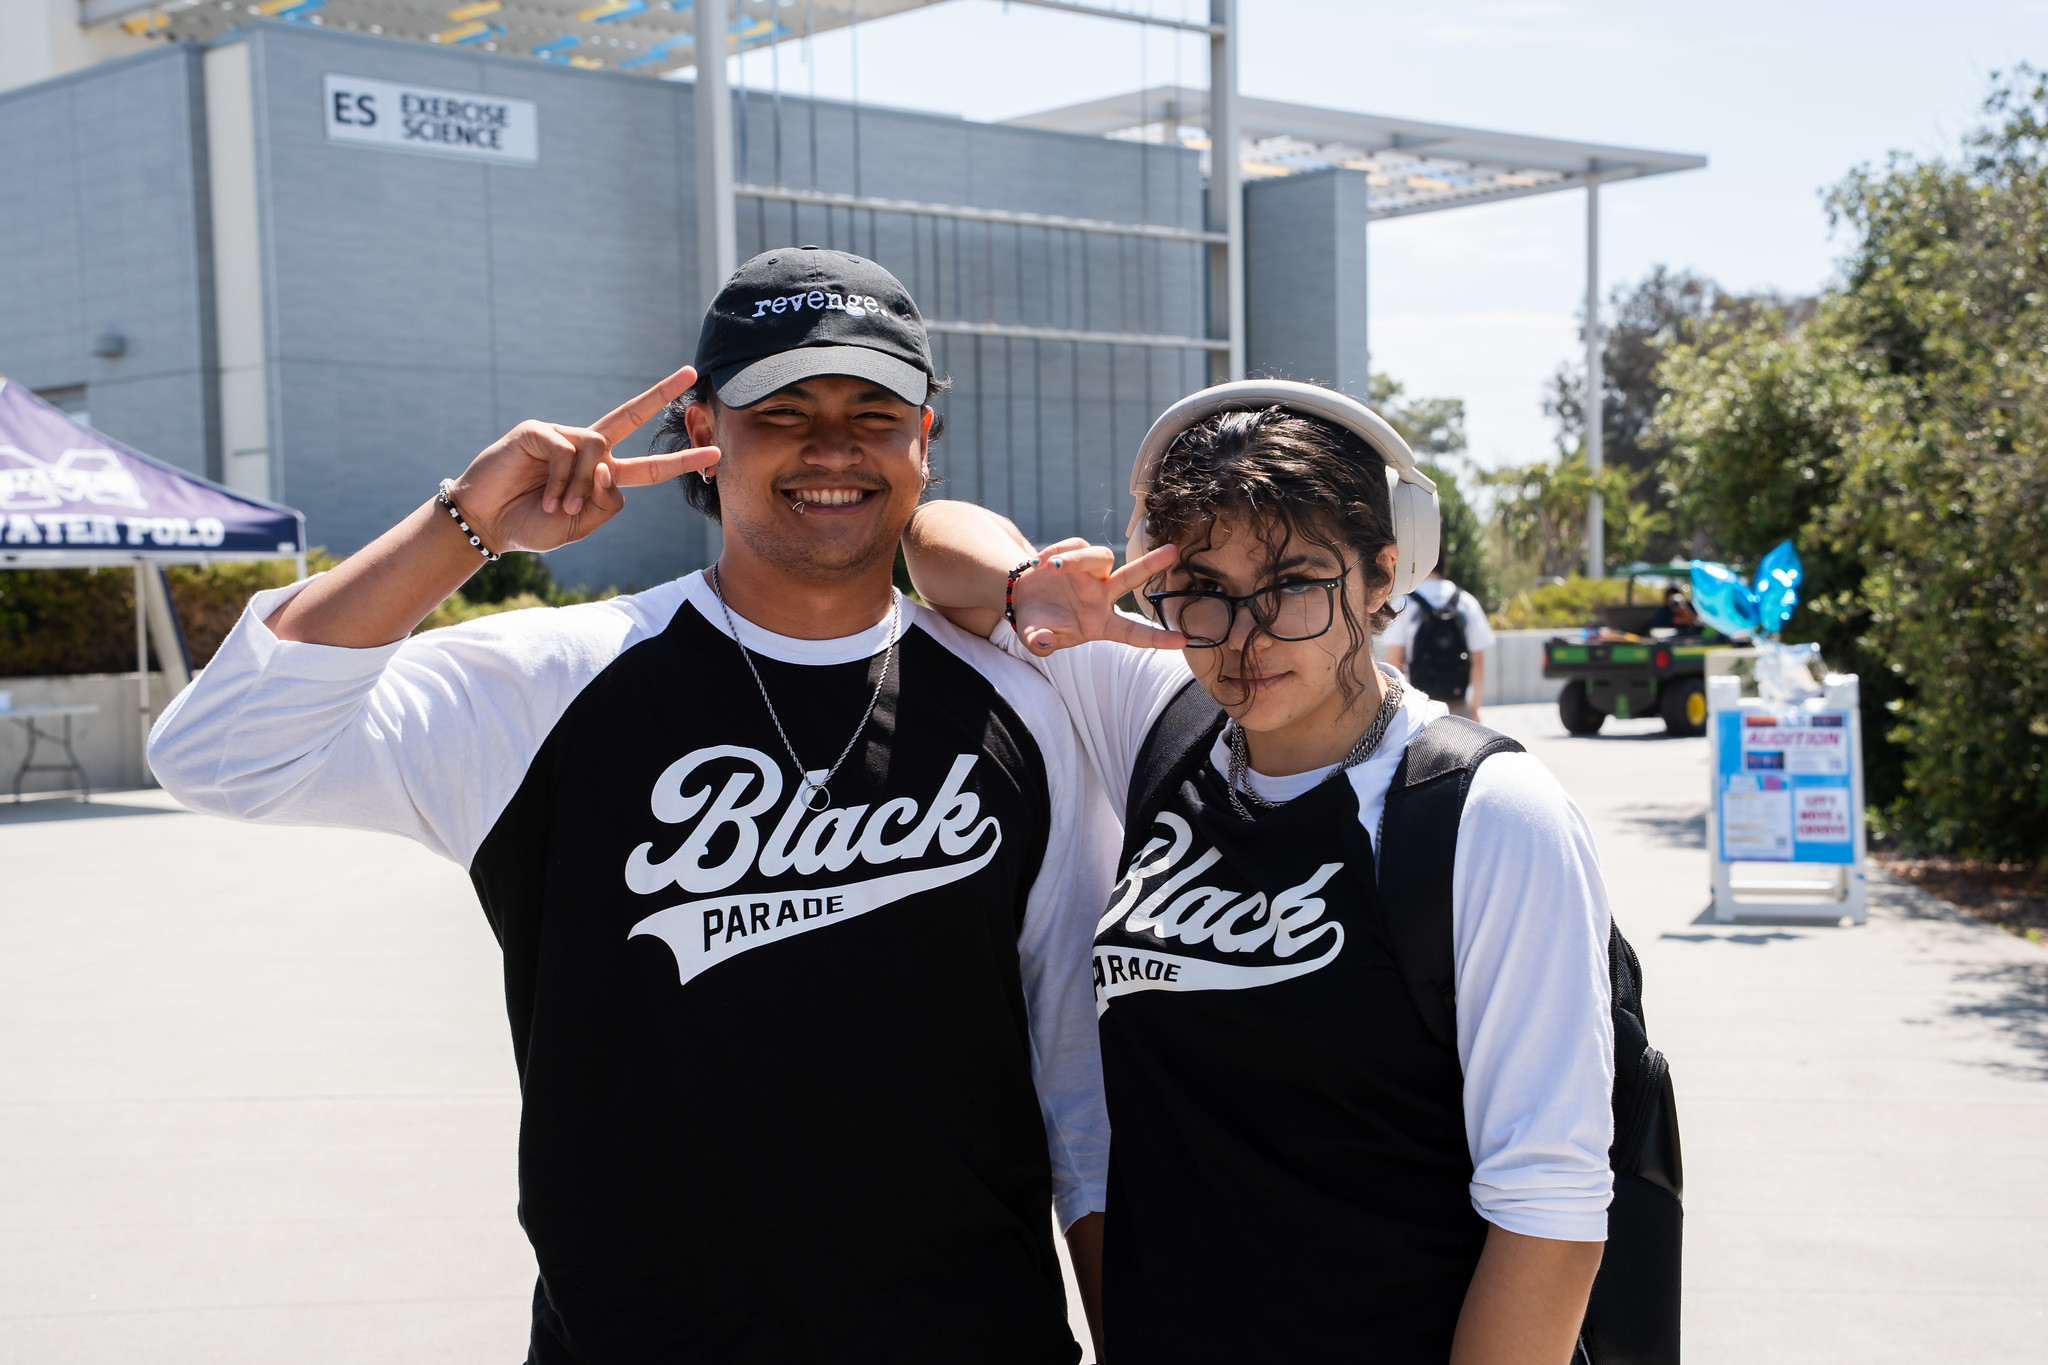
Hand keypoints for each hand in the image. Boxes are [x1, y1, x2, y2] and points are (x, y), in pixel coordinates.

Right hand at [446, 366, 719, 552]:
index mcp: (602, 475)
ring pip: (597, 450)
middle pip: (630, 416)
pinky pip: (566, 450)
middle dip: (661, 393)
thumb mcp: (578, 526)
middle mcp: (587, 449)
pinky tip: (543, 495)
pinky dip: (558, 479)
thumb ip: (604, 504)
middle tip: (691, 373)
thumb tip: (610, 468)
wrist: (488, 523)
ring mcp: (562, 436)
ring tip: (557, 506)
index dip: (680, 460)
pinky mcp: (537, 431)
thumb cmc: (532, 525)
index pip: (648, 467)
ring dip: (580, 485)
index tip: (714, 452)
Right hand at [1012, 538, 1186, 653]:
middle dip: (1151, 564)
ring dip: (1076, 559)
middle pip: (1131, 578)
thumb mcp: (1033, 639)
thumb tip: (1043, 641)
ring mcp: (1092, 573)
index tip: (1182, 641)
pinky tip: (1040, 564)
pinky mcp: (1077, 555)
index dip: (1156, 638)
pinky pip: (1076, 545)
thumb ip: (1040, 643)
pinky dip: (1057, 551)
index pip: (1132, 633)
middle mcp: (1102, 596)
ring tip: (1051, 567)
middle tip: (1173, 551)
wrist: (1021, 599)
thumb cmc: (1036, 625)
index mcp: (1100, 624)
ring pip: (1101, 556)